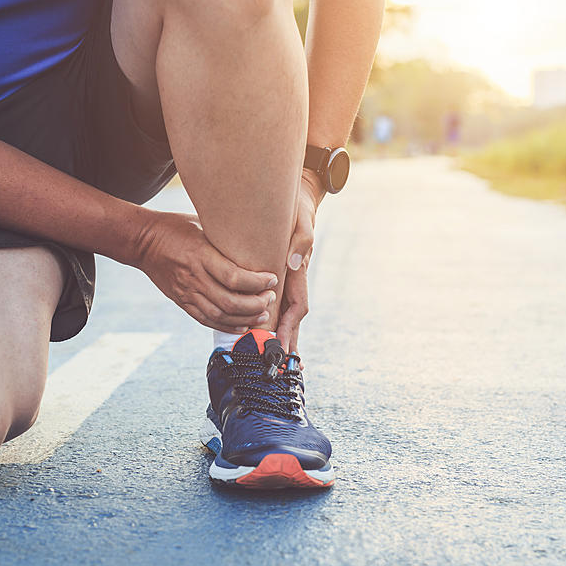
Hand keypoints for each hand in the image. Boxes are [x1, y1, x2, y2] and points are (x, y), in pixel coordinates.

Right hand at [137, 211, 277, 332]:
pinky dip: (227, 325)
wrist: (143, 241)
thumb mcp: (203, 224)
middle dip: (256, 304)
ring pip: (220, 316)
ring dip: (245, 318)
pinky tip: (243, 324)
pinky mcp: (182, 301)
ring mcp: (187, 292)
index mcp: (201, 255)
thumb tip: (255, 239)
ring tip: (262, 314)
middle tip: (270, 298)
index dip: (258, 283)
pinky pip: (206, 320)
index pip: (235, 277)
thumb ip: (224, 237)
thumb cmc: (177, 227)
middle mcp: (194, 277)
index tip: (273, 279)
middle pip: (230, 302)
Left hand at [276, 171, 323, 354]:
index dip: (289, 326)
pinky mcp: (279, 275)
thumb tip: (293, 263)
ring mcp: (288, 279)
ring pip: (283, 313)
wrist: (301, 198)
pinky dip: (271, 320)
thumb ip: (300, 240)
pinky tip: (263, 333)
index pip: (297, 306)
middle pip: (292, 318)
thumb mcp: (302, 220)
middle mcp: (294, 280)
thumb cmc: (300, 209)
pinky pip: (274, 301)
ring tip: (272, 361)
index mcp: (299, 272)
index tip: (280, 344)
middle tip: (278, 367)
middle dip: (286, 342)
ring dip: (278, 337)